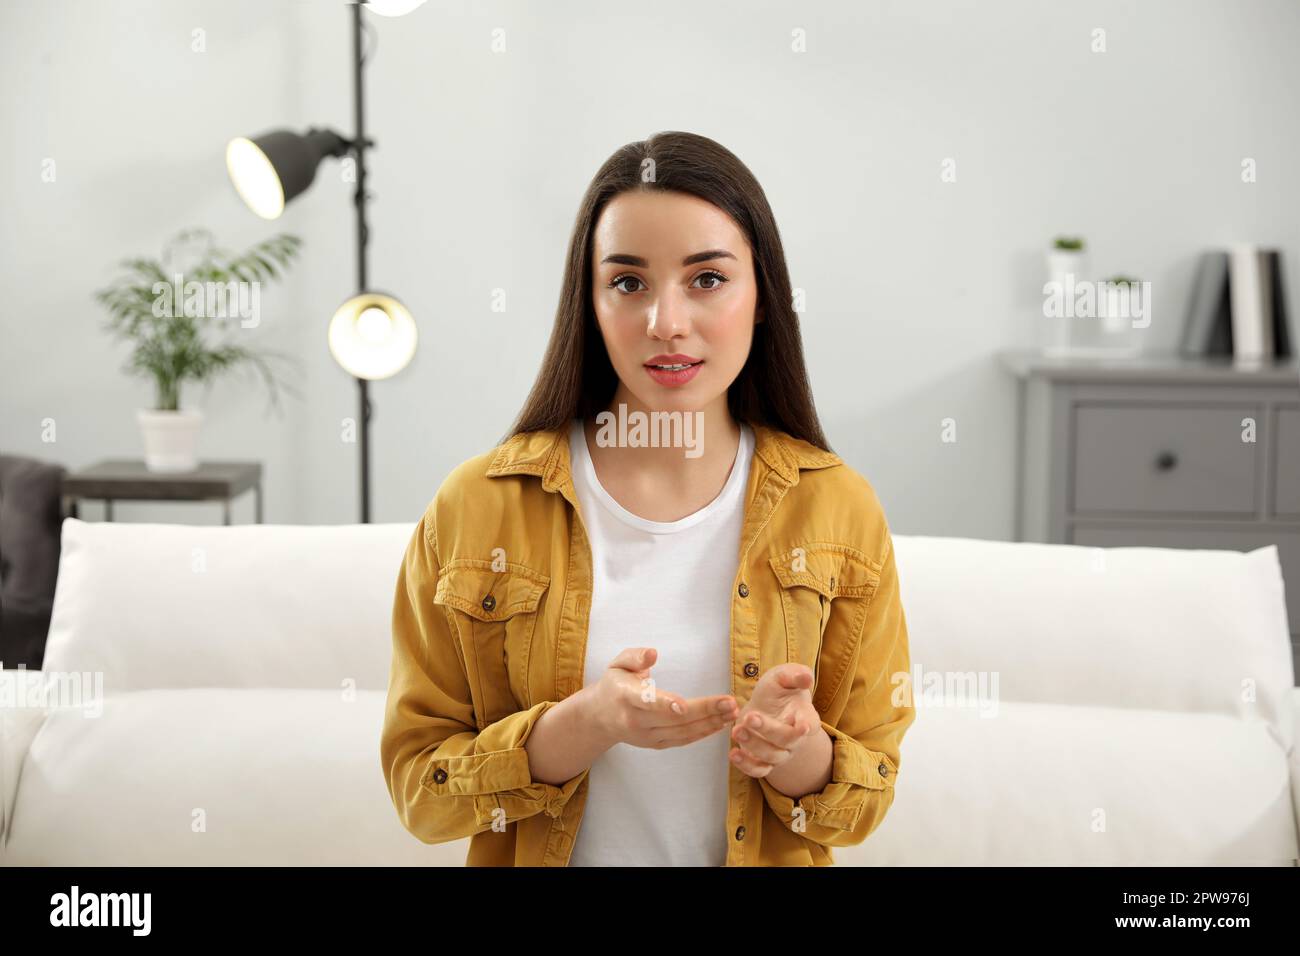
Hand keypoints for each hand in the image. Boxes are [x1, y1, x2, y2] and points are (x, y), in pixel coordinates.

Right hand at [585, 647, 739, 750]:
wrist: (600, 717)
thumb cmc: (614, 685)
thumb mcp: (617, 664)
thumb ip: (634, 656)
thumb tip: (653, 653)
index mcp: (625, 697)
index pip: (646, 701)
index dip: (665, 704)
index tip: (683, 706)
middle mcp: (636, 720)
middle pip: (673, 718)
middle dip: (704, 711)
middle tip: (730, 703)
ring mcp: (647, 736)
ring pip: (682, 732)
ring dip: (710, 723)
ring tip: (733, 712)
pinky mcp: (657, 744)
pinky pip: (683, 740)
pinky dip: (704, 733)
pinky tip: (722, 723)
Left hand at [729, 663, 819, 777]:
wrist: (765, 703)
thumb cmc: (779, 689)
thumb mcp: (784, 676)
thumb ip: (794, 676)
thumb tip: (806, 677)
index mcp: (805, 717)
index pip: (810, 725)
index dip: (806, 726)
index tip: (801, 725)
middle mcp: (795, 739)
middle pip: (787, 741)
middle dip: (768, 730)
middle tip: (750, 717)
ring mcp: (780, 752)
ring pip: (771, 757)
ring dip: (754, 745)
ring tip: (736, 730)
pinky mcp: (763, 761)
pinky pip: (758, 770)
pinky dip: (746, 766)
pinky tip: (733, 753)